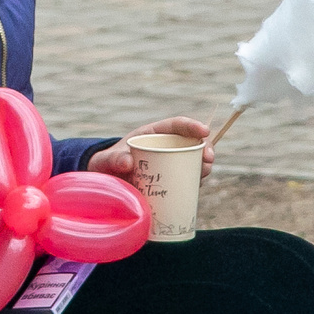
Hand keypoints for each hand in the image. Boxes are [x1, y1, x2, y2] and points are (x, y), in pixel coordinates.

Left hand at [85, 116, 213, 179]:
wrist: (105, 184)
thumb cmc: (106, 165)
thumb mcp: (106, 160)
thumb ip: (114, 159)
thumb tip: (127, 162)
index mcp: (152, 134)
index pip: (176, 125)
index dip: (192, 126)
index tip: (205, 131)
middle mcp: (164, 148)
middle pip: (190, 144)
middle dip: (205, 148)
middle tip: (208, 159)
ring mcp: (169, 165)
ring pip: (192, 162)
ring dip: (203, 166)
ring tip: (203, 172)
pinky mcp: (169, 182)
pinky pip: (186, 180)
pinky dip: (194, 183)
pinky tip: (196, 188)